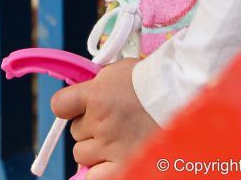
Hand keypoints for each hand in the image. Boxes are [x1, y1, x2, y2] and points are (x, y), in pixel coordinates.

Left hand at [50, 58, 158, 178]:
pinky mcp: (123, 166)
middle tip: (111, 121)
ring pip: (82, 155)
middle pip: (76, 132)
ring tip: (117, 139)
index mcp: (96, 95)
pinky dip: (100, 171)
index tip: (76, 107)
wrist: (179, 94)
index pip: (60, 105)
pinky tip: (113, 160)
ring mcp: (111, 146)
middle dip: (90, 127)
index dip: (68, 107)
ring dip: (95, 149)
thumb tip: (83, 96)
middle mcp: (99, 121)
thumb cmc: (151, 80)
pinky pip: (95, 178)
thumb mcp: (118, 71)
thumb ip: (97, 85)